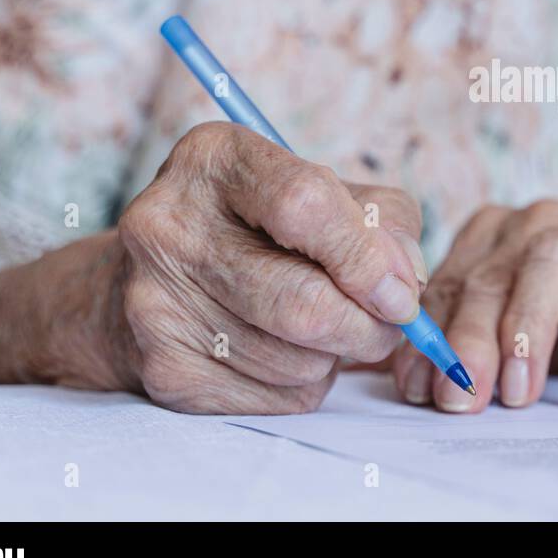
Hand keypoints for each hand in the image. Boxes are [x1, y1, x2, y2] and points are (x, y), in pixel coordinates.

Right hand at [112, 122, 427, 413]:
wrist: (152, 280)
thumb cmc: (260, 226)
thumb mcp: (324, 190)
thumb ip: (381, 219)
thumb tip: (405, 281)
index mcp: (213, 159)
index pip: (305, 205)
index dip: (367, 258)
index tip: (401, 293)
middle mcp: (169, 225)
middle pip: (303, 302)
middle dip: (367, 326)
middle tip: (389, 326)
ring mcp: (155, 301)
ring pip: (296, 360)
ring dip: (335, 355)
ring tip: (323, 328)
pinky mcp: (163, 368)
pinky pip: (274, 398)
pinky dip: (303, 384)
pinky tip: (284, 351)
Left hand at [392, 200, 557, 412]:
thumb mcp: (511, 351)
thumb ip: (465, 355)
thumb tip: (415, 385)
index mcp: (491, 237)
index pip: (446, 287)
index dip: (429, 341)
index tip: (417, 391)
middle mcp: (536, 225)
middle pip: (489, 277)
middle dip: (469, 341)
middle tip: (460, 399)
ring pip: (545, 267)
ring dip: (526, 333)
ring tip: (517, 394)